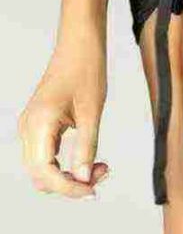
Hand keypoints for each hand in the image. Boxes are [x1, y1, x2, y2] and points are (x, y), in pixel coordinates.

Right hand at [18, 25, 108, 197]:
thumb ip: (87, 147)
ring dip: (68, 174)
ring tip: (101, 166)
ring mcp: (30, 125)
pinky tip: (88, 159)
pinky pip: (45, 153)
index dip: (69, 188)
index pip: (46, 173)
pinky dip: (64, 162)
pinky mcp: (38, 122)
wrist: (81, 42)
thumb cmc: (88, 69)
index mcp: (39, 124)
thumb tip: (84, 178)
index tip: (93, 191)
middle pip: (40, 175)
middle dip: (70, 182)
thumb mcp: (92, 111)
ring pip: (42, 166)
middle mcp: (28, 127)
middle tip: (103, 174)